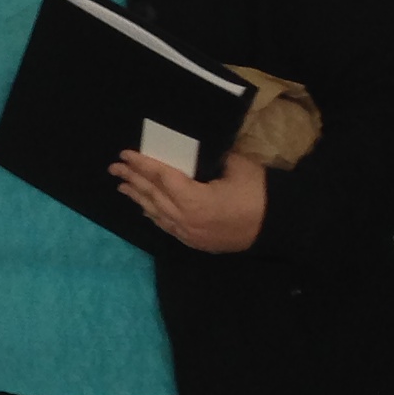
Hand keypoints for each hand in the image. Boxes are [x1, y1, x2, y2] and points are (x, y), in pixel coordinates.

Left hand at [114, 148, 266, 253]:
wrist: (279, 227)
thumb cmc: (260, 194)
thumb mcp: (237, 167)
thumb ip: (212, 159)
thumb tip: (195, 152)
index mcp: (193, 199)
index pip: (160, 177)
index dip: (142, 164)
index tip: (124, 154)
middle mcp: (184, 218)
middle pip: (152, 195)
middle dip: (132, 180)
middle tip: (114, 168)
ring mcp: (188, 233)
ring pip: (156, 213)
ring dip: (138, 198)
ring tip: (122, 186)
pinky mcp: (195, 241)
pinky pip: (167, 226)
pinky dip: (153, 215)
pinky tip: (144, 209)